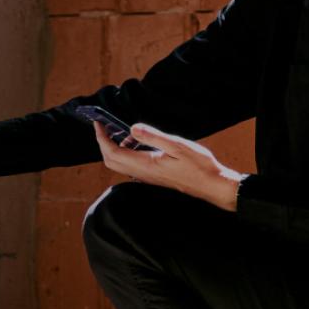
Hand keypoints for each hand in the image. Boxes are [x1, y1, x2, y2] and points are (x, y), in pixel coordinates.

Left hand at [92, 119, 244, 209]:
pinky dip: (125, 154)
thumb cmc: (198, 166)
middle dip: (103, 143)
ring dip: (114, 148)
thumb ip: (153, 137)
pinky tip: (137, 143)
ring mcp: (147, 177)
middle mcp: (143, 174)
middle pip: (111, 161)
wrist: (211, 185)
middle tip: (103, 127)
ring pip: (120, 165)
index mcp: (145, 165)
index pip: (113, 152)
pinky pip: (131, 166)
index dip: (102, 138)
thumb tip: (132, 128)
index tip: (98, 123)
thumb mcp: (177, 146)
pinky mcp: (153, 177)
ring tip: (123, 132)